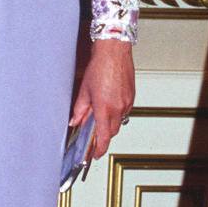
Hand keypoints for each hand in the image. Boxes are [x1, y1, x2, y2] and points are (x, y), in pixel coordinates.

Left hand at [70, 39, 134, 160]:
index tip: (95, 154)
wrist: (115, 52)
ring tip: (100, 115)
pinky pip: (125, 112)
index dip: (99, 149)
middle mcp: (118, 108)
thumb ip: (80, 109)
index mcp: (105, 108)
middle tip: (93, 134)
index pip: (104, 137)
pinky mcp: (132, 96)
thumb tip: (75, 121)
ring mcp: (127, 102)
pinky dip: (117, 113)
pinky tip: (109, 105)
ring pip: (119, 122)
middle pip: (112, 131)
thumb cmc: (100, 67)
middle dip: (103, 135)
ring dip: (110, 123)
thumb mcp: (84, 90)